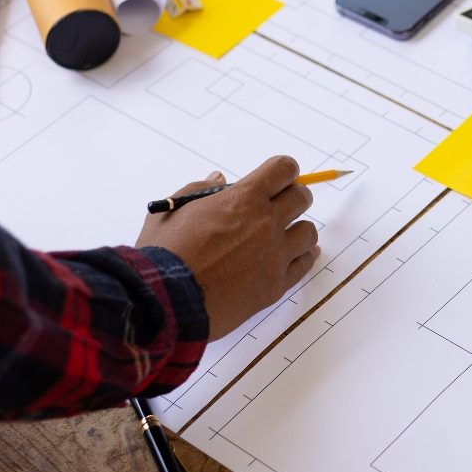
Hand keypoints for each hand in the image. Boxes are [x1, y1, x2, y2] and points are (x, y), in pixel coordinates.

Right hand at [136, 155, 319, 339]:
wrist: (164, 302)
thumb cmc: (163, 254)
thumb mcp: (172, 210)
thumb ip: (200, 189)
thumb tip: (220, 179)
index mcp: (243, 199)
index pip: (284, 169)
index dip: (284, 171)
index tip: (279, 178)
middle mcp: (266, 223)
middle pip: (302, 198)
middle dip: (292, 197)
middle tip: (278, 206)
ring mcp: (275, 256)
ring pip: (308, 232)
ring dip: (296, 230)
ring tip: (281, 236)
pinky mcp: (276, 285)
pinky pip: (305, 264)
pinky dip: (302, 257)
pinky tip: (294, 255)